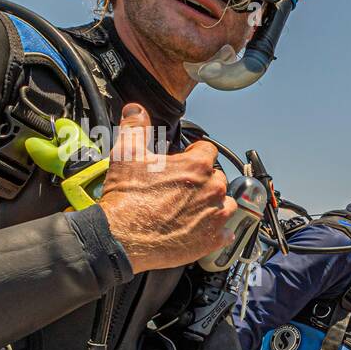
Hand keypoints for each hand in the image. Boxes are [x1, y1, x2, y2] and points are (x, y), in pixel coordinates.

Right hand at [96, 103, 236, 273]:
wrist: (123, 236)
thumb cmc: (127, 198)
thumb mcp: (128, 154)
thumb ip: (136, 128)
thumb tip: (136, 110)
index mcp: (197, 166)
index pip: (207, 149)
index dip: (194, 152)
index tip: (185, 159)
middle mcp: (212, 189)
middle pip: (217, 177)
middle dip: (203, 179)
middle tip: (183, 186)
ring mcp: (216, 215)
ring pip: (226, 203)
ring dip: (213, 203)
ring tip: (193, 207)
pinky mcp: (213, 239)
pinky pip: (227, 232)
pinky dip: (217, 230)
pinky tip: (201, 228)